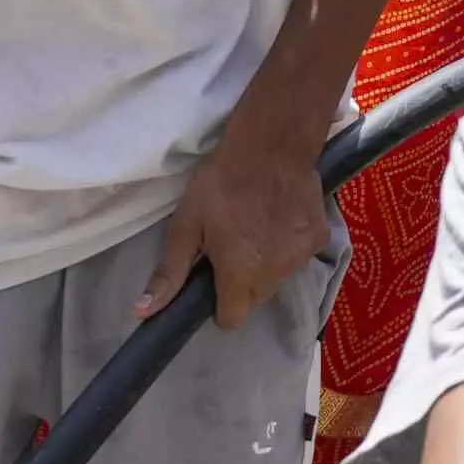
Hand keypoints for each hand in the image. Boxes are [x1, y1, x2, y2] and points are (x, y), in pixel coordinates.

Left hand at [145, 118, 327, 324]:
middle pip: (256, 298)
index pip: (232, 319)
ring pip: (278, 277)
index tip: (213, 281)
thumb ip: (168, 273)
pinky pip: (299, 256)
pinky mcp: (320, 237)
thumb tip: (143, 312)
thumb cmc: (221, 184)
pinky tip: (280, 219)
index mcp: (240, 273)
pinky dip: (289, 247)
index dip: (219, 306)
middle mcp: (275, 272)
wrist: (272, 144)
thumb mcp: (185, 225)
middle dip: (242, 284)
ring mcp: (302, 255)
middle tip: (232, 248)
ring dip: (267, 265)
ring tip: (257, 229)